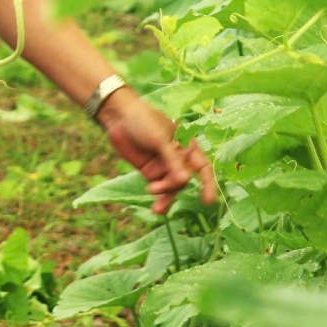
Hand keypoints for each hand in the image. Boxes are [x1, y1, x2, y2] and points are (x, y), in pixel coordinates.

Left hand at [96, 88, 217, 213]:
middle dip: (172, 186)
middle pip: (183, 180)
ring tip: (156, 208)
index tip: (207, 201)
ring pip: (171, 188)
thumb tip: (184, 180)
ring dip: (165, 198)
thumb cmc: (143, 120)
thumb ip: (172, 160)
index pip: (203, 167)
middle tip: (156, 187)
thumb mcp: (159, 139)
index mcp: (187, 145)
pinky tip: (157, 210)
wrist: (118, 116)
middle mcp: (178, 158)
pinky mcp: (150, 172)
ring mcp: (164, 166)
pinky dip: (159, 199)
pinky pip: (159, 189)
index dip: (207, 183)